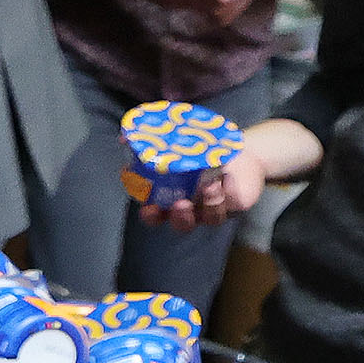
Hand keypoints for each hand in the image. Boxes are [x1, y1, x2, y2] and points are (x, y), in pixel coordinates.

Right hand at [144, 147, 266, 231]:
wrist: (238, 153)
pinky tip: (224, 179)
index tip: (148, 206)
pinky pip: (230, 204)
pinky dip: (227, 192)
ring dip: (208, 204)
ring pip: (210, 218)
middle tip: (181, 204)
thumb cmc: (200, 152)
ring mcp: (214, 208)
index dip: (151, 215)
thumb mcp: (175, 145)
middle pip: (182, 225)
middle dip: (179, 218)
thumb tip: (124, 137)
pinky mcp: (235, 204)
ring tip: (209, 185)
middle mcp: (193, 209)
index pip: (156, 216)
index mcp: (173, 200)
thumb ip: (149, 143)